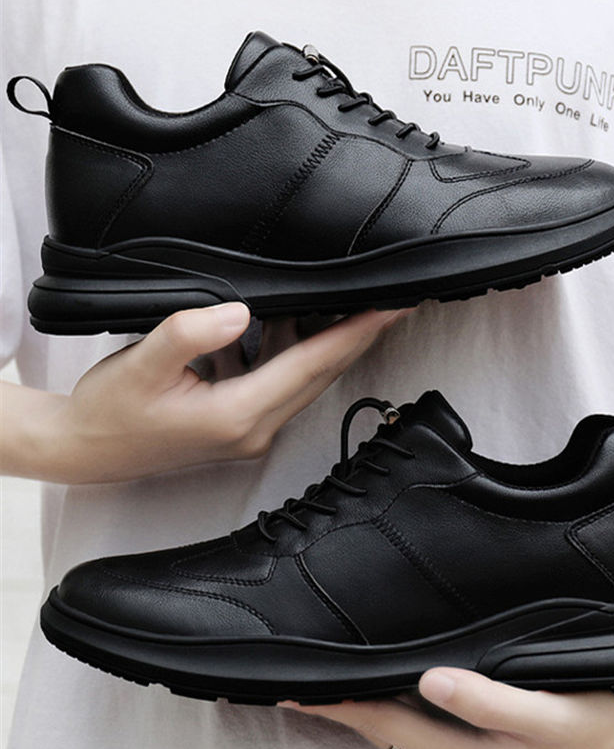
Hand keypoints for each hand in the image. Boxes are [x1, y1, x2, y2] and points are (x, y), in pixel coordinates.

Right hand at [2, 303, 407, 482]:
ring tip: (348, 298)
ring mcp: (250, 428)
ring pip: (304, 376)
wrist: (86, 450)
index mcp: (238, 415)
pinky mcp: (240, 421)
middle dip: (358, 335)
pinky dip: (291, 349)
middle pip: (321, 373)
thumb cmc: (108, 412)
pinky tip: (289, 317)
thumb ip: (189, 334)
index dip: (356, 332)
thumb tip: (240, 311)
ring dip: (326, 339)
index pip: (312, 365)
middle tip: (393, 299)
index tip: (393, 307)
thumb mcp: (140, 365)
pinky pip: (280, 380)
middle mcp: (255, 427)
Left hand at [285, 669, 613, 748]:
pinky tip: (375, 689)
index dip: (336, 704)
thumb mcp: (544, 715)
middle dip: (335, 706)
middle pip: (377, 727)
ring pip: (392, 729)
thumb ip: (487, 701)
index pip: (381, 721)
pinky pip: (412, 728)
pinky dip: (384, 709)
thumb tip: (431, 680)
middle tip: (292, 679)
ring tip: (321, 681)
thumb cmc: (587, 728)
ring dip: (356, 707)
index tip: (293, 687)